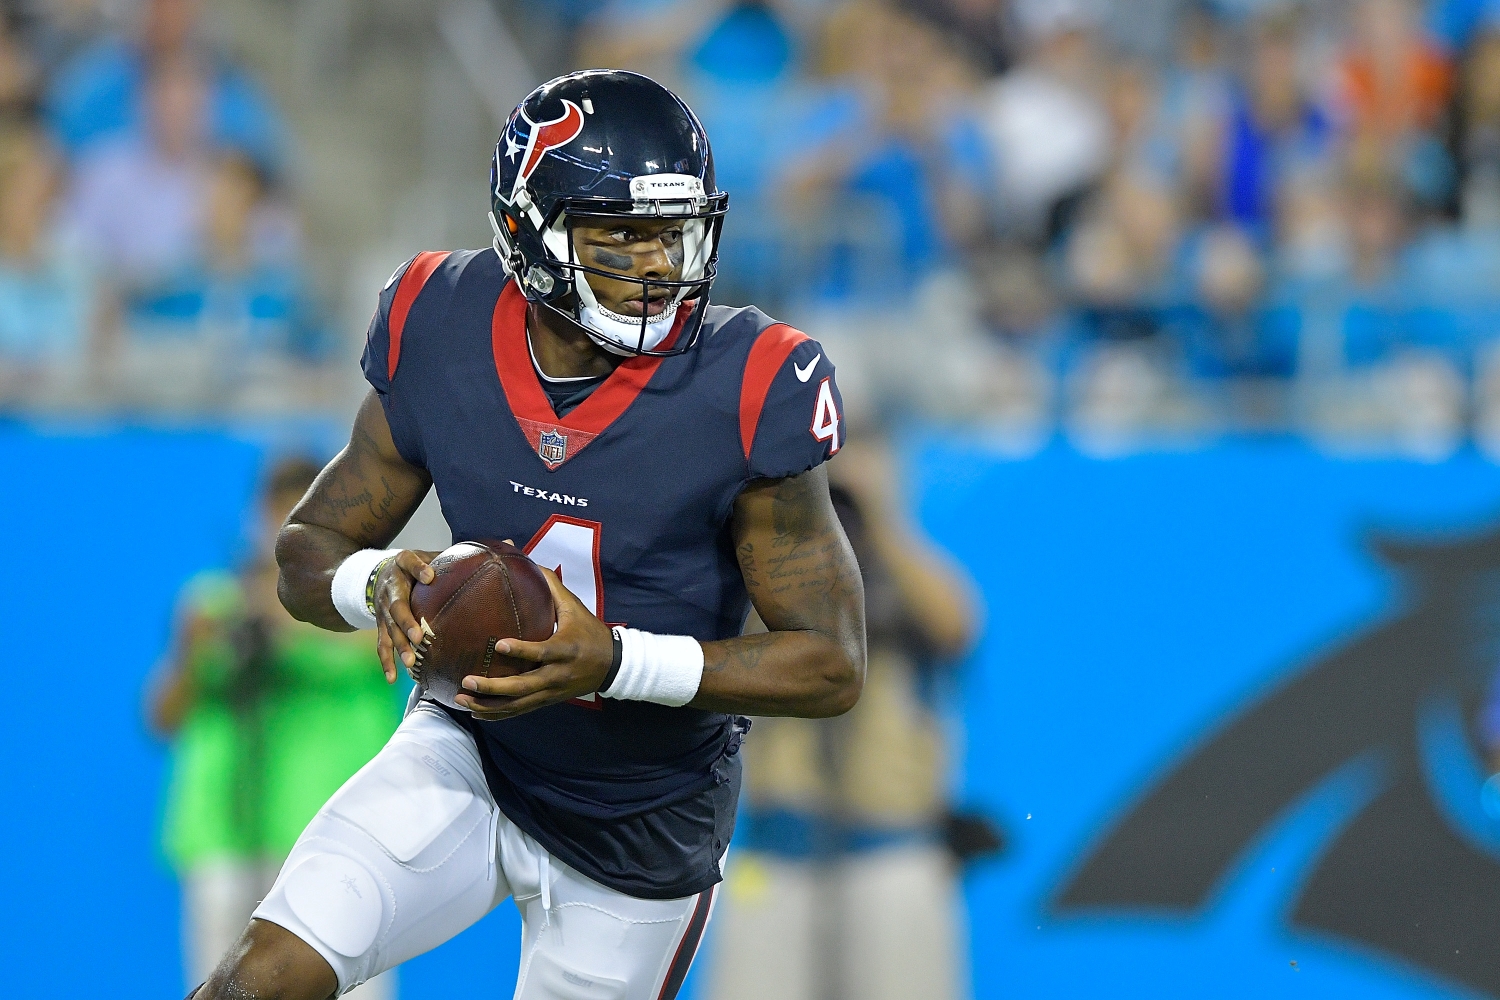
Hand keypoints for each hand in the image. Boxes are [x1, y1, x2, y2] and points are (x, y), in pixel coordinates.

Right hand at [373, 550, 439, 682]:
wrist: (380, 572)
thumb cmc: (413, 566)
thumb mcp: (427, 554)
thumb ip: (449, 556)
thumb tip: (494, 552)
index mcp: (402, 565)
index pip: (408, 562)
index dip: (418, 568)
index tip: (429, 575)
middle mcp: (389, 589)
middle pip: (396, 606)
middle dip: (407, 623)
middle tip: (419, 636)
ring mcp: (383, 610)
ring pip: (389, 629)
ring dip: (400, 646)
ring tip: (410, 661)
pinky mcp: (381, 626)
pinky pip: (382, 645)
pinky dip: (386, 663)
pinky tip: (392, 679)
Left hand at [453, 567, 613, 719]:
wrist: (613, 666)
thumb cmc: (591, 632)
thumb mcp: (575, 607)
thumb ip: (551, 587)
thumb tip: (529, 560)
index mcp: (565, 649)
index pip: (541, 652)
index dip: (520, 651)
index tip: (498, 644)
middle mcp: (556, 675)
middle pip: (523, 687)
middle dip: (493, 687)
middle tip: (467, 681)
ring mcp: (551, 691)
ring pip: (518, 704)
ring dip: (489, 705)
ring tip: (462, 700)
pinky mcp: (547, 700)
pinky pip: (520, 711)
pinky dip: (498, 714)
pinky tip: (476, 712)